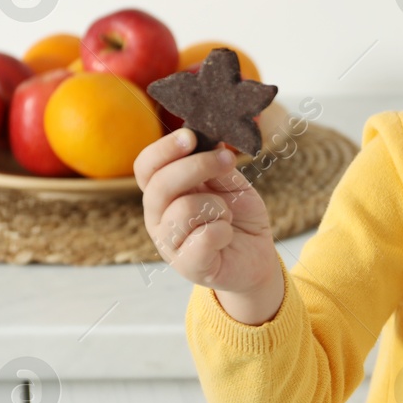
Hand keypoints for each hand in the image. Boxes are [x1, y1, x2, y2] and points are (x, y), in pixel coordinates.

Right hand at [134, 128, 278, 292]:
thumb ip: (215, 165)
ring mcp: (169, 244)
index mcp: (163, 193)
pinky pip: (204, 237)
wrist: (256, 255)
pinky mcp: (188, 266)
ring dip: (216, 206)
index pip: (145, 167)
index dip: (164, 149)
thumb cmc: (238, 217)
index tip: (190, 136)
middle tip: (227, 160)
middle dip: (197, 166)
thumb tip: (208, 138)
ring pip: (184, 209)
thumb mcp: (230, 183)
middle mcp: (158, 217)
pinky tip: (226, 235)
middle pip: (159, 185)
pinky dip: (223, 230)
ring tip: (225, 215)